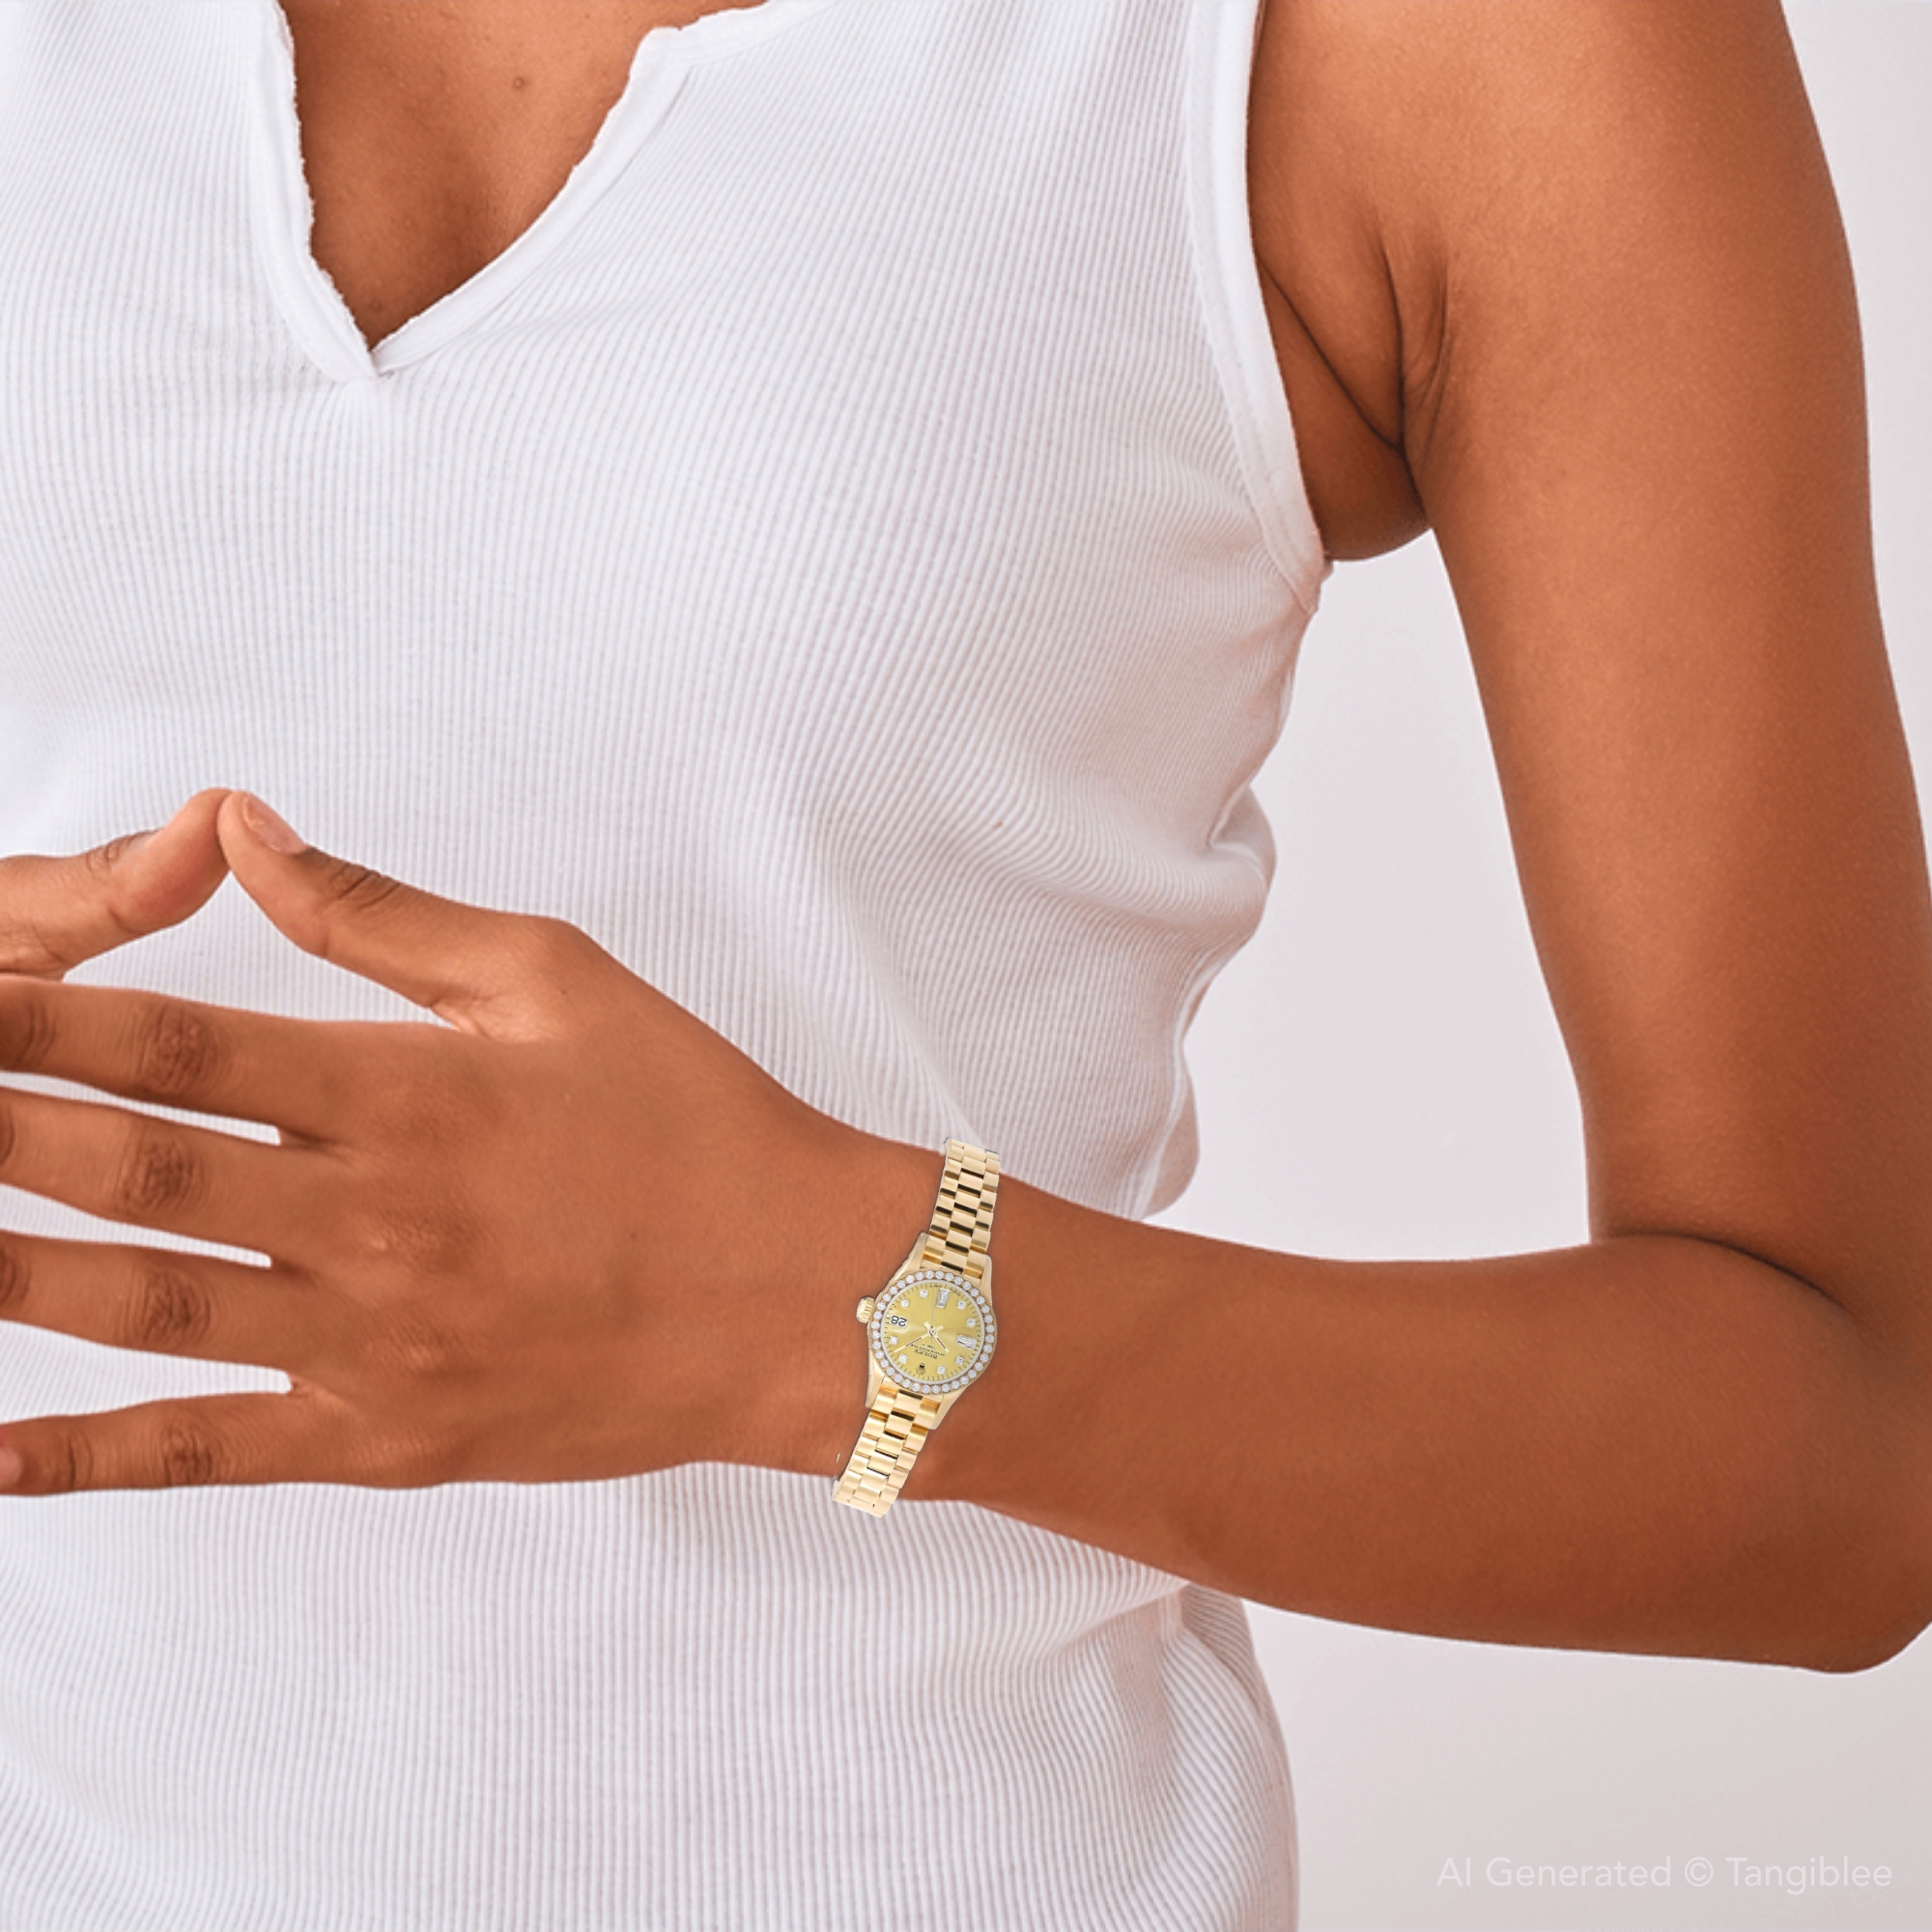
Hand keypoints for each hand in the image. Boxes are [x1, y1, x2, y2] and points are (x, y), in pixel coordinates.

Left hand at [0, 793, 909, 1492]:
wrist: (800, 1296)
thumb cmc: (692, 1117)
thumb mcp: (556, 978)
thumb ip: (379, 913)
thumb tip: (237, 831)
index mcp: (406, 1089)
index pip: (168, 1038)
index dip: (28, 1015)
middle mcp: (370, 1218)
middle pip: (119, 1167)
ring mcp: (373, 1343)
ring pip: (135, 1306)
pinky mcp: (388, 1440)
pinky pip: (210, 1453)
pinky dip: (82, 1461)